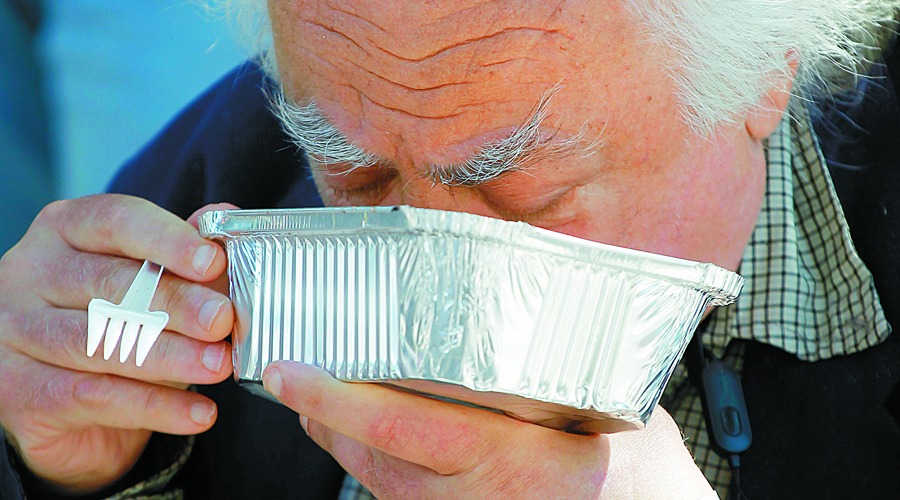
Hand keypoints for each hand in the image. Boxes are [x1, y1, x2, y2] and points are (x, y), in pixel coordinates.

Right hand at [0, 195, 234, 492]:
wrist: (66, 406)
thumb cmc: (116, 322)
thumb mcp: (152, 282)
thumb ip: (187, 253)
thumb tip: (225, 216)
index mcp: (65, 230)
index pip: (115, 221)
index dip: (166, 239)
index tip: (213, 262)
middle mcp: (29, 273)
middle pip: (109, 283)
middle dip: (176, 303)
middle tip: (223, 320)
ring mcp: (15, 332)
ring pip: (101, 343)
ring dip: (170, 357)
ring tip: (219, 366)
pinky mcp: (20, 391)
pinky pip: (96, 397)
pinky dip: (156, 407)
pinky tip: (200, 413)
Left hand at [262, 361, 714, 499]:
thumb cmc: (621, 451)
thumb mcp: (588, 395)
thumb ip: (535, 352)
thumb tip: (493, 275)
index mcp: (510, 459)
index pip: (396, 427)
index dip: (332, 397)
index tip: (283, 369)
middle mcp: (475, 499)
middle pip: (369, 455)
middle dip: (319, 413)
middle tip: (283, 369)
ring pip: (373, 479)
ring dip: (335, 436)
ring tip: (310, 391)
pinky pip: (394, 496)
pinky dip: (367, 462)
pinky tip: (357, 432)